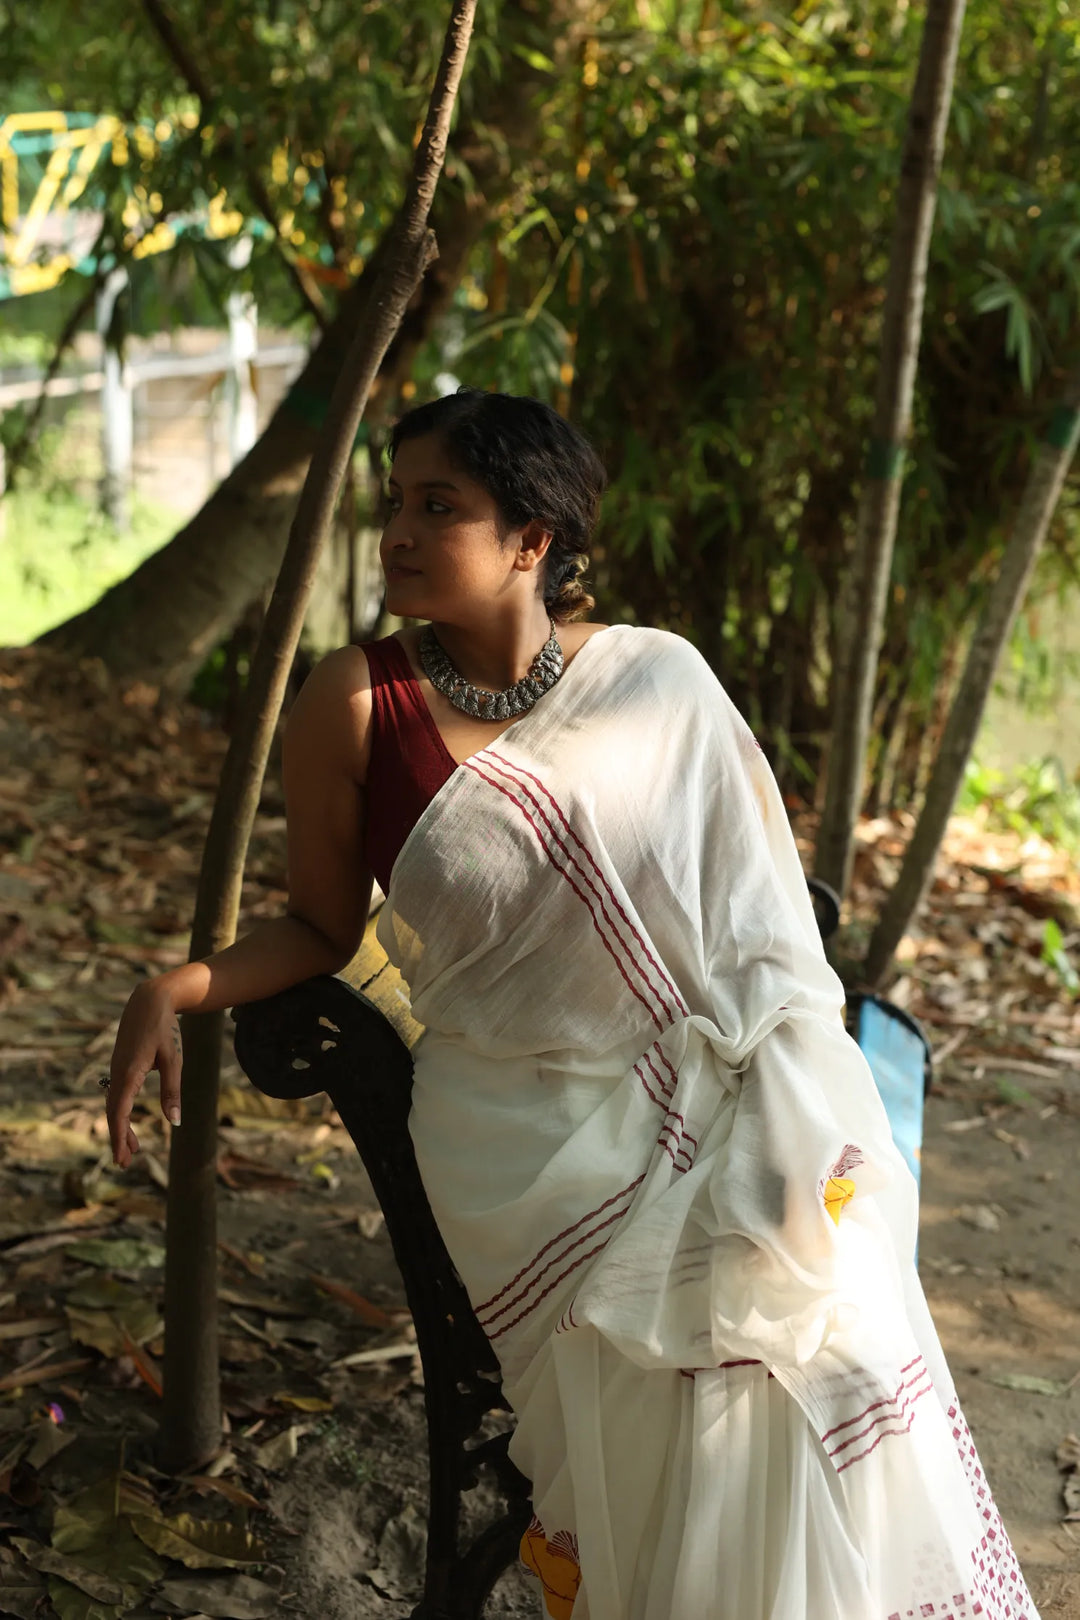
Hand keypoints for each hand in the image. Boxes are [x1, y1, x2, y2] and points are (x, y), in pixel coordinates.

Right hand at [107, 977, 183, 1167]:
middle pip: (113, 1113)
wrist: (150, 1000)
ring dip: (121, 1127)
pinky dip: (121, 1112)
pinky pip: (116, 1094)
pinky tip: (129, 1121)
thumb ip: (172, 1090)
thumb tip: (175, 1121)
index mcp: (129, 1073)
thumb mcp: (174, 1059)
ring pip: (114, 1104)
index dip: (119, 1137)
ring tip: (132, 1149)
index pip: (119, 1113)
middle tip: (125, 1163)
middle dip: (119, 1138)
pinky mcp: (120, 1065)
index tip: (121, 1158)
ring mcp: (116, 1069)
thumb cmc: (164, 1028)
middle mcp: (117, 1073)